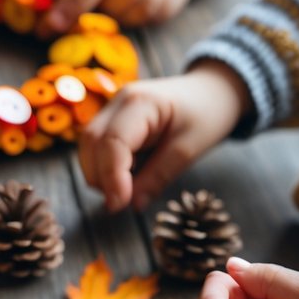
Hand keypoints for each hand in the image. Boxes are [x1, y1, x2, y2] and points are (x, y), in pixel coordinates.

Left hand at [43, 0, 205, 32]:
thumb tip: (48, 23)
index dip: (75, 3)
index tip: (53, 26)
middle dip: (103, 10)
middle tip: (96, 9)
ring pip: (139, 10)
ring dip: (121, 17)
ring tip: (116, 6)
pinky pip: (155, 16)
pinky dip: (139, 19)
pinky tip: (134, 6)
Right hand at [78, 63, 249, 211]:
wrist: (210, 92)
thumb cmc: (206, 115)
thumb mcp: (189, 149)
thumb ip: (158, 177)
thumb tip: (133, 205)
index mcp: (140, 102)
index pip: (112, 142)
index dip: (112, 177)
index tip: (120, 205)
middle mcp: (118, 102)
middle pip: (91, 143)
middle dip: (101, 178)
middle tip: (123, 202)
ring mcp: (111, 110)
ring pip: (87, 147)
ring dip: (100, 174)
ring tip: (127, 189)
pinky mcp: (111, 121)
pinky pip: (95, 148)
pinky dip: (104, 168)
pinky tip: (126, 176)